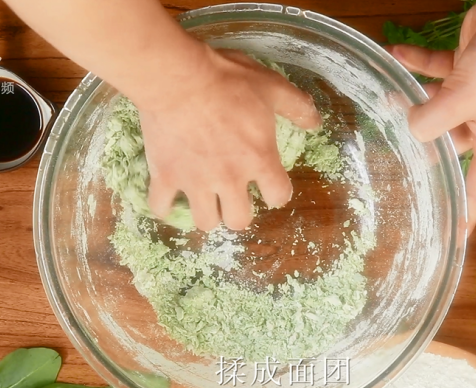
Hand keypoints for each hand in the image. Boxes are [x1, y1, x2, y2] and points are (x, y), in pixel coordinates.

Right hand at [136, 47, 321, 231]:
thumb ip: (297, 107)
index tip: (271, 186)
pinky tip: (168, 197)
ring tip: (205, 200)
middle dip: (240, 213)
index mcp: (258, 160)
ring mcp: (195, 181)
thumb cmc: (227, 80)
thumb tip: (315, 123)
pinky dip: (164, 206)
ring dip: (208, 215)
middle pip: (239, 221)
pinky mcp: (165, 176)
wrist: (178, 77)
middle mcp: (229, 179)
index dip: (277, 193)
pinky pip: (161, 206)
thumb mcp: (272, 86)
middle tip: (234, 197)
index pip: (278, 196)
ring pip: (205, 222)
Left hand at [388, 0, 475, 233]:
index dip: (465, 215)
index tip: (452, 240)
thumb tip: (411, 131)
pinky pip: (433, 72)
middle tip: (386, 156)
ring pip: (434, 108)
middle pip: (446, 146)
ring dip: (410, 101)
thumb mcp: (464, 99)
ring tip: (383, 100)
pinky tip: (394, 55)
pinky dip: (414, 64)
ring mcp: (471, 94)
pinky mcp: (463, 67)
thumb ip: (432, 121)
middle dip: (419, 146)